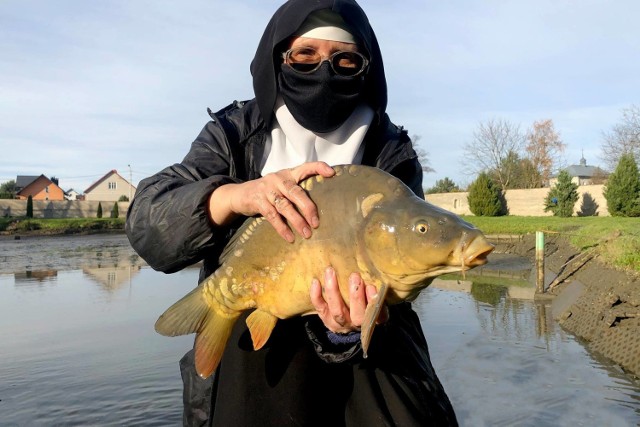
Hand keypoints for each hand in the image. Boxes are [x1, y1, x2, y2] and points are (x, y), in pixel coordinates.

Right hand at [208, 161, 334, 241]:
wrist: (239, 195)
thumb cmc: (267, 193)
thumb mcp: (281, 187)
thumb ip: (296, 191)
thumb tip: (317, 209)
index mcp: (288, 174)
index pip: (305, 167)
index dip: (318, 168)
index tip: (332, 173)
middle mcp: (278, 179)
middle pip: (296, 192)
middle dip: (308, 208)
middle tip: (316, 223)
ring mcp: (267, 189)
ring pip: (285, 206)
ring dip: (297, 221)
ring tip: (307, 234)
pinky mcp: (258, 201)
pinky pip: (272, 216)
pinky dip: (282, 228)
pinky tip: (289, 237)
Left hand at [310, 267, 388, 333]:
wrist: (350, 323)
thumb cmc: (365, 303)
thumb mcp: (373, 299)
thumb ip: (373, 291)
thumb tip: (370, 275)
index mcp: (373, 319)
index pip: (377, 314)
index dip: (373, 301)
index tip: (372, 287)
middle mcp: (357, 324)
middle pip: (358, 315)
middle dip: (356, 296)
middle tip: (355, 276)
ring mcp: (340, 323)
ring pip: (337, 310)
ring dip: (334, 290)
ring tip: (331, 272)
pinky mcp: (326, 318)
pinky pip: (320, 308)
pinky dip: (316, 295)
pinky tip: (316, 281)